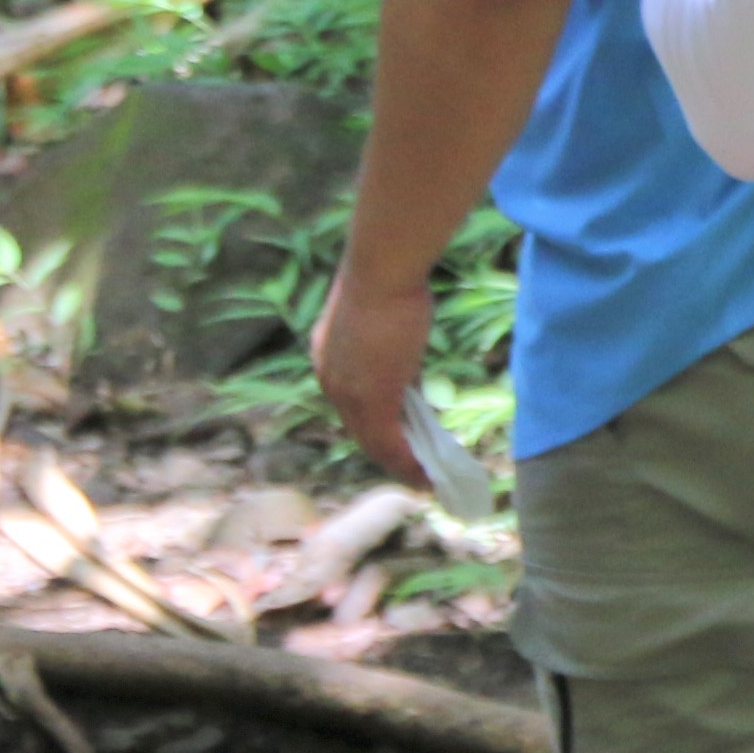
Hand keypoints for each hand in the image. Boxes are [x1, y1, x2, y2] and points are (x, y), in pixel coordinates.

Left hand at [314, 250, 436, 486]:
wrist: (382, 271)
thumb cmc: (387, 282)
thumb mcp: (385, 324)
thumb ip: (390, 354)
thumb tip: (408, 379)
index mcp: (328, 359)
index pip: (350, 404)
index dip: (376, 428)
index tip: (400, 442)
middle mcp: (331, 380)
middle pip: (358, 430)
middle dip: (387, 455)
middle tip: (413, 472)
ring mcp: (349, 393)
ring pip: (371, 443)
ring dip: (399, 465)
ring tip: (422, 481)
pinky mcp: (372, 400)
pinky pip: (389, 443)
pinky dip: (407, 464)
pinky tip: (425, 475)